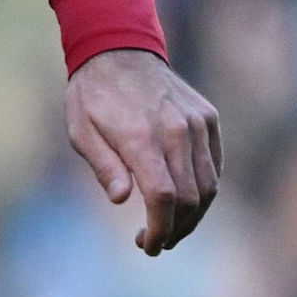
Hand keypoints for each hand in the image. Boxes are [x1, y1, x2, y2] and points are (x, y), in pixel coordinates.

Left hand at [66, 47, 220, 256]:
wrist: (119, 50)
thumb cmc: (93, 96)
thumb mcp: (81, 132)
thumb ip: (105, 166)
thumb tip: (123, 199)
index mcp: (142, 137)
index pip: (163, 197)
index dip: (159, 229)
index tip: (148, 245)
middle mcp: (176, 130)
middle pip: (190, 197)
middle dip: (175, 229)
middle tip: (156, 243)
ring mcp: (197, 123)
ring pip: (209, 184)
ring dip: (194, 216)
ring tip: (171, 229)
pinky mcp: (208, 117)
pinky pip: (215, 164)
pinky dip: (205, 189)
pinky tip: (185, 202)